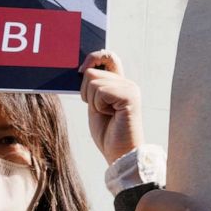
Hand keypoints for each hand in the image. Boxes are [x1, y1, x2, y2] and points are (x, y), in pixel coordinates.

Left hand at [79, 50, 143, 164]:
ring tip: (106, 114)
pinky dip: (98, 105)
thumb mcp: (95, 104)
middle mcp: (127, 82)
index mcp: (120, 83)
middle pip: (92, 71)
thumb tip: (83, 68)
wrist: (120, 154)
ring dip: (92, 101)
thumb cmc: (107, 133)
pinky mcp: (129, 96)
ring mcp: (130, 88)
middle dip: (86, 92)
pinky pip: (100, 91)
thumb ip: (93, 86)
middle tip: (100, 109)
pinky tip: (110, 115)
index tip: (81, 71)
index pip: (108, 56)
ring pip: (93, 81)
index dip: (93, 57)